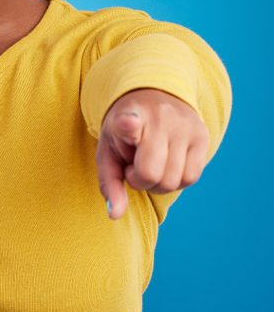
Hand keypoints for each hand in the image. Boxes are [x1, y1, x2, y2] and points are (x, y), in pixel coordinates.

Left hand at [96, 88, 209, 219]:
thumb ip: (109, 183)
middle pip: (151, 175)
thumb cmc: (124, 133)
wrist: (151, 96)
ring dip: (159, 182)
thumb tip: (114, 215)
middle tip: (134, 166)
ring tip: (151, 161)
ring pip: (174, 181)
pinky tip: (167, 164)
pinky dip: (177, 180)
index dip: (128, 126)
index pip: (129, 123)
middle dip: (140, 181)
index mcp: (127, 116)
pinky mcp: (202, 135)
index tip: (128, 123)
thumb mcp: (108, 152)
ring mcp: (184, 125)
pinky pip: (192, 178)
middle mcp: (159, 118)